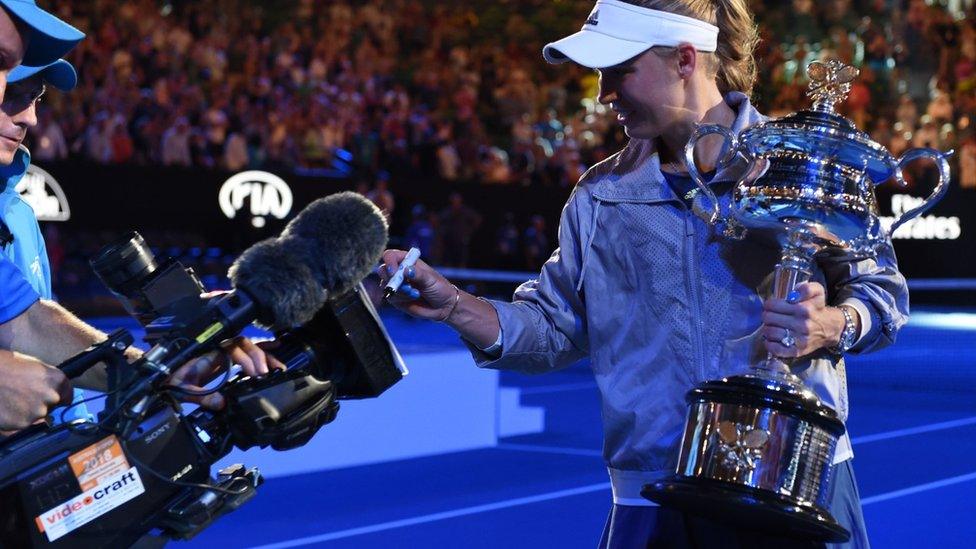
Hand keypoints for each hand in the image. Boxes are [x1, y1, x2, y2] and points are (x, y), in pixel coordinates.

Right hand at [0, 350, 72, 429]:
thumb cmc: (4, 367)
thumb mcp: (32, 365)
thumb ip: (46, 379)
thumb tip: (54, 388)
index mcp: (57, 379)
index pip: (67, 395)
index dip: (59, 396)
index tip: (52, 398)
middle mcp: (51, 396)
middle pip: (52, 406)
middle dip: (40, 403)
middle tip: (22, 396)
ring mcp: (37, 411)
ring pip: (36, 416)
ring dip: (27, 412)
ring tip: (11, 400)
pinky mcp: (22, 424)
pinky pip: (22, 424)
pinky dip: (15, 419)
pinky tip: (6, 408)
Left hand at [168, 336, 285, 408]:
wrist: (162, 380)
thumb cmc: (171, 381)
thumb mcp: (184, 390)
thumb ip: (202, 396)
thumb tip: (223, 402)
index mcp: (209, 354)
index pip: (234, 349)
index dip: (247, 359)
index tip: (255, 374)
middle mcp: (218, 350)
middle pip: (244, 344)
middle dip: (259, 357)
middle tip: (267, 374)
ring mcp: (223, 355)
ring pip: (248, 347)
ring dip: (264, 355)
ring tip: (278, 367)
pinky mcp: (226, 362)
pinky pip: (246, 354)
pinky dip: (261, 353)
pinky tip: (274, 354)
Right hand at [377, 249, 458, 320]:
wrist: (443, 306)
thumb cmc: (439, 288)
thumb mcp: (431, 280)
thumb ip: (418, 274)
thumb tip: (406, 270)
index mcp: (408, 261)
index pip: (391, 256)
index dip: (389, 262)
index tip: (394, 272)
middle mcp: (399, 271)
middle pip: (383, 270)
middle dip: (391, 279)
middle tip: (405, 285)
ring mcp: (397, 285)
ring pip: (386, 285)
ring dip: (400, 291)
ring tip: (416, 294)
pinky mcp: (396, 297)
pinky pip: (390, 297)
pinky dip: (400, 298)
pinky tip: (413, 298)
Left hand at [761, 282, 844, 357]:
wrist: (830, 329)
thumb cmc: (818, 309)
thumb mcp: (817, 292)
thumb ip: (806, 288)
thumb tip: (792, 295)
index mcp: (804, 309)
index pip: (772, 305)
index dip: (769, 304)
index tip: (771, 306)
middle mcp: (802, 325)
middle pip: (768, 318)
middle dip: (767, 316)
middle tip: (770, 316)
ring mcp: (799, 340)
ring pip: (769, 332)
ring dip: (767, 328)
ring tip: (772, 326)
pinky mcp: (796, 351)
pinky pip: (775, 349)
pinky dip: (769, 344)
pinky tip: (771, 339)